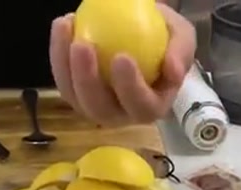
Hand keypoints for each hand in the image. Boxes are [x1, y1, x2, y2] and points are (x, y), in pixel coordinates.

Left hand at [49, 4, 196, 125]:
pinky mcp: (76, 93)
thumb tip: (172, 70)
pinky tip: (64, 24)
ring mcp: (95, 106)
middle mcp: (121, 115)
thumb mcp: (182, 37)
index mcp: (151, 107)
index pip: (141, 106)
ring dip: (66, 66)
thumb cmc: (165, 40)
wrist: (143, 34)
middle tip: (83, 44)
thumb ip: (181, 52)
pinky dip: (59, 53)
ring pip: (75, 97)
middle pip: (101, 109)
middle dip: (88, 81)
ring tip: (66, 28)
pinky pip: (63, 79)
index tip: (122, 57)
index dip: (130, 88)